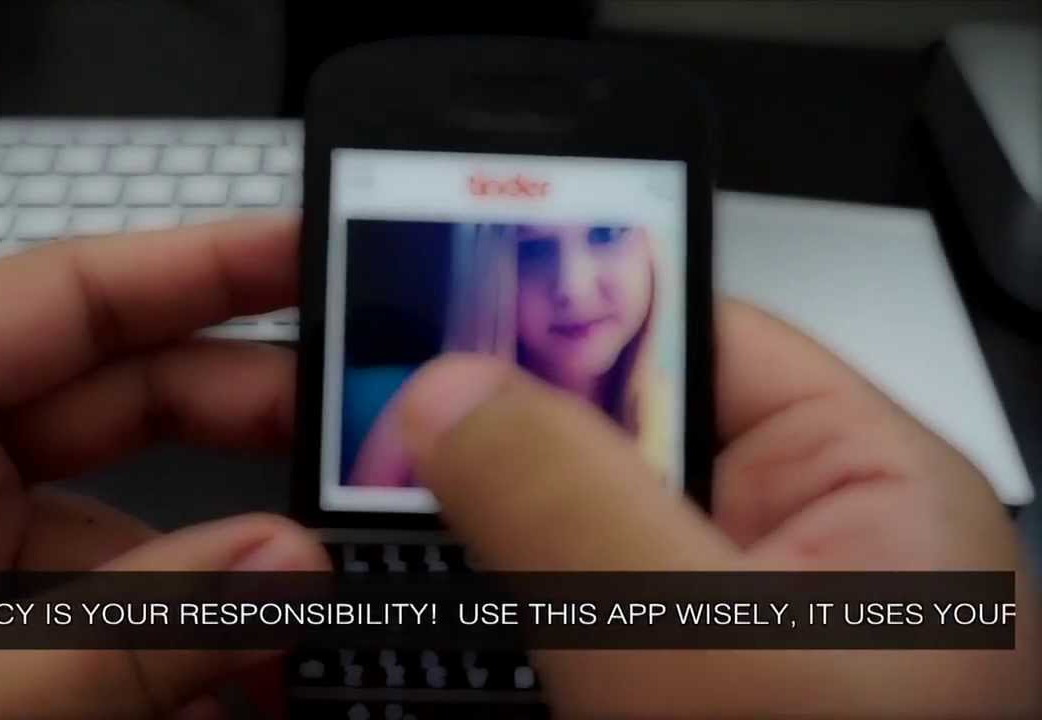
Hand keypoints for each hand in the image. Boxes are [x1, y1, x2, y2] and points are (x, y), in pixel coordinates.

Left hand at [0, 217, 328, 717]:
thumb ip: (106, 643)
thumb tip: (288, 572)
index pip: (58, 302)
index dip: (202, 268)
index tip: (318, 256)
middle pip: (110, 403)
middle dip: (247, 429)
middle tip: (366, 438)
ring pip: (115, 535)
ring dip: (221, 584)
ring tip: (324, 619)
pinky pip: (86, 620)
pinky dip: (170, 657)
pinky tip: (245, 690)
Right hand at [383, 301, 1039, 716]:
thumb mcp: (700, 658)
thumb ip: (571, 501)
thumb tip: (449, 389)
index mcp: (865, 489)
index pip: (694, 333)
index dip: (559, 312)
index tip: (431, 313)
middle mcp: (797, 551)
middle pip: (611, 440)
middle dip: (493, 447)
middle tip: (370, 446)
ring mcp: (727, 635)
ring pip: (565, 541)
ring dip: (473, 548)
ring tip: (377, 545)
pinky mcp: (669, 696)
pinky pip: (560, 626)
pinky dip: (488, 629)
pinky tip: (430, 640)